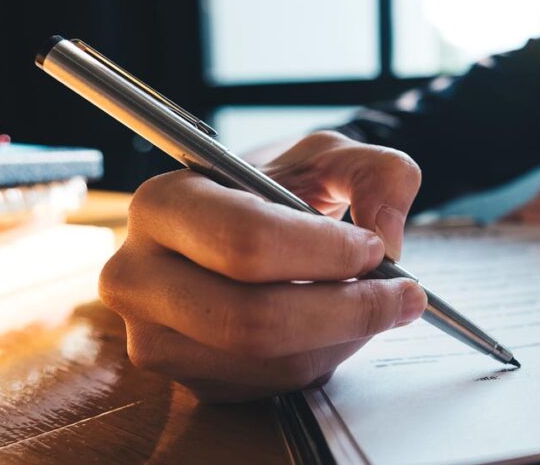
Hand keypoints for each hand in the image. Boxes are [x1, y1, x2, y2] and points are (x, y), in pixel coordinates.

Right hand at [99, 131, 427, 401]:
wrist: (244, 223)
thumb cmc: (277, 187)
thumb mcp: (328, 156)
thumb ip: (377, 171)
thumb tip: (389, 233)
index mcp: (164, 204)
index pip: (245, 241)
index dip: (324, 252)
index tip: (374, 247)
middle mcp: (140, 275)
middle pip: (251, 319)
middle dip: (346, 309)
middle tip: (400, 291)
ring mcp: (156, 336)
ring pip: (269, 360)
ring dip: (343, 337)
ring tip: (376, 303)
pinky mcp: (187, 378)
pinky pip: (270, 384)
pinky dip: (323, 357)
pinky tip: (335, 324)